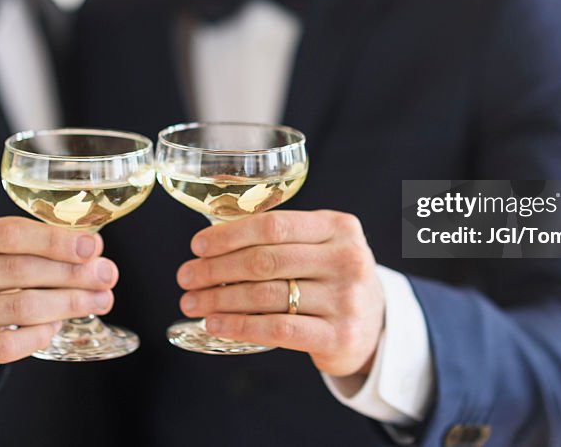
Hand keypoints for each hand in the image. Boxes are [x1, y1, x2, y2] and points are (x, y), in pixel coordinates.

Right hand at [0, 217, 117, 374]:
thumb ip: (33, 242)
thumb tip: (93, 250)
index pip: (10, 234)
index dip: (56, 240)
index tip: (94, 247)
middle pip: (20, 271)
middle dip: (73, 273)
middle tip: (107, 276)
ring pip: (21, 307)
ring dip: (69, 303)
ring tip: (99, 300)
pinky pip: (10, 344)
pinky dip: (41, 333)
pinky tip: (58, 324)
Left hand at [177, 210, 383, 376]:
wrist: (374, 324)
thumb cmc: (332, 278)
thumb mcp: (322, 245)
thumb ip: (281, 238)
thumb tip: (212, 241)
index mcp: (339, 226)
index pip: (274, 225)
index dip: (230, 235)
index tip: (197, 246)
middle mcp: (347, 259)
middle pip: (266, 260)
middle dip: (216, 269)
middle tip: (186, 276)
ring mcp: (345, 299)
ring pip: (266, 295)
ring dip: (220, 299)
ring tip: (192, 302)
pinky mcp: (338, 335)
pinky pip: (277, 328)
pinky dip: (240, 326)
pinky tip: (215, 324)